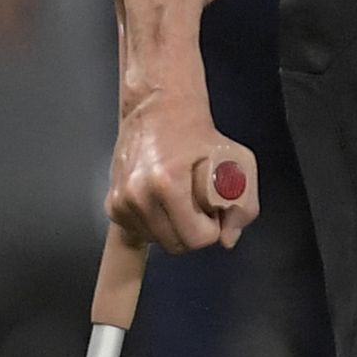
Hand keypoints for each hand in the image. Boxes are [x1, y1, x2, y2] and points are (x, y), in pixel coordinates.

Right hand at [107, 97, 256, 253]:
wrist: (159, 110)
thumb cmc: (197, 135)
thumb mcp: (238, 162)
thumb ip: (243, 206)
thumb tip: (227, 239)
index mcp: (166, 183)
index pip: (196, 238)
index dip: (211, 228)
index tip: (211, 209)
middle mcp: (138, 195)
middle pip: (176, 245)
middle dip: (193, 230)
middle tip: (197, 205)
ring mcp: (121, 201)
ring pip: (157, 241)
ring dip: (173, 229)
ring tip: (179, 199)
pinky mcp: (113, 205)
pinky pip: (140, 233)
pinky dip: (155, 225)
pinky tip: (162, 202)